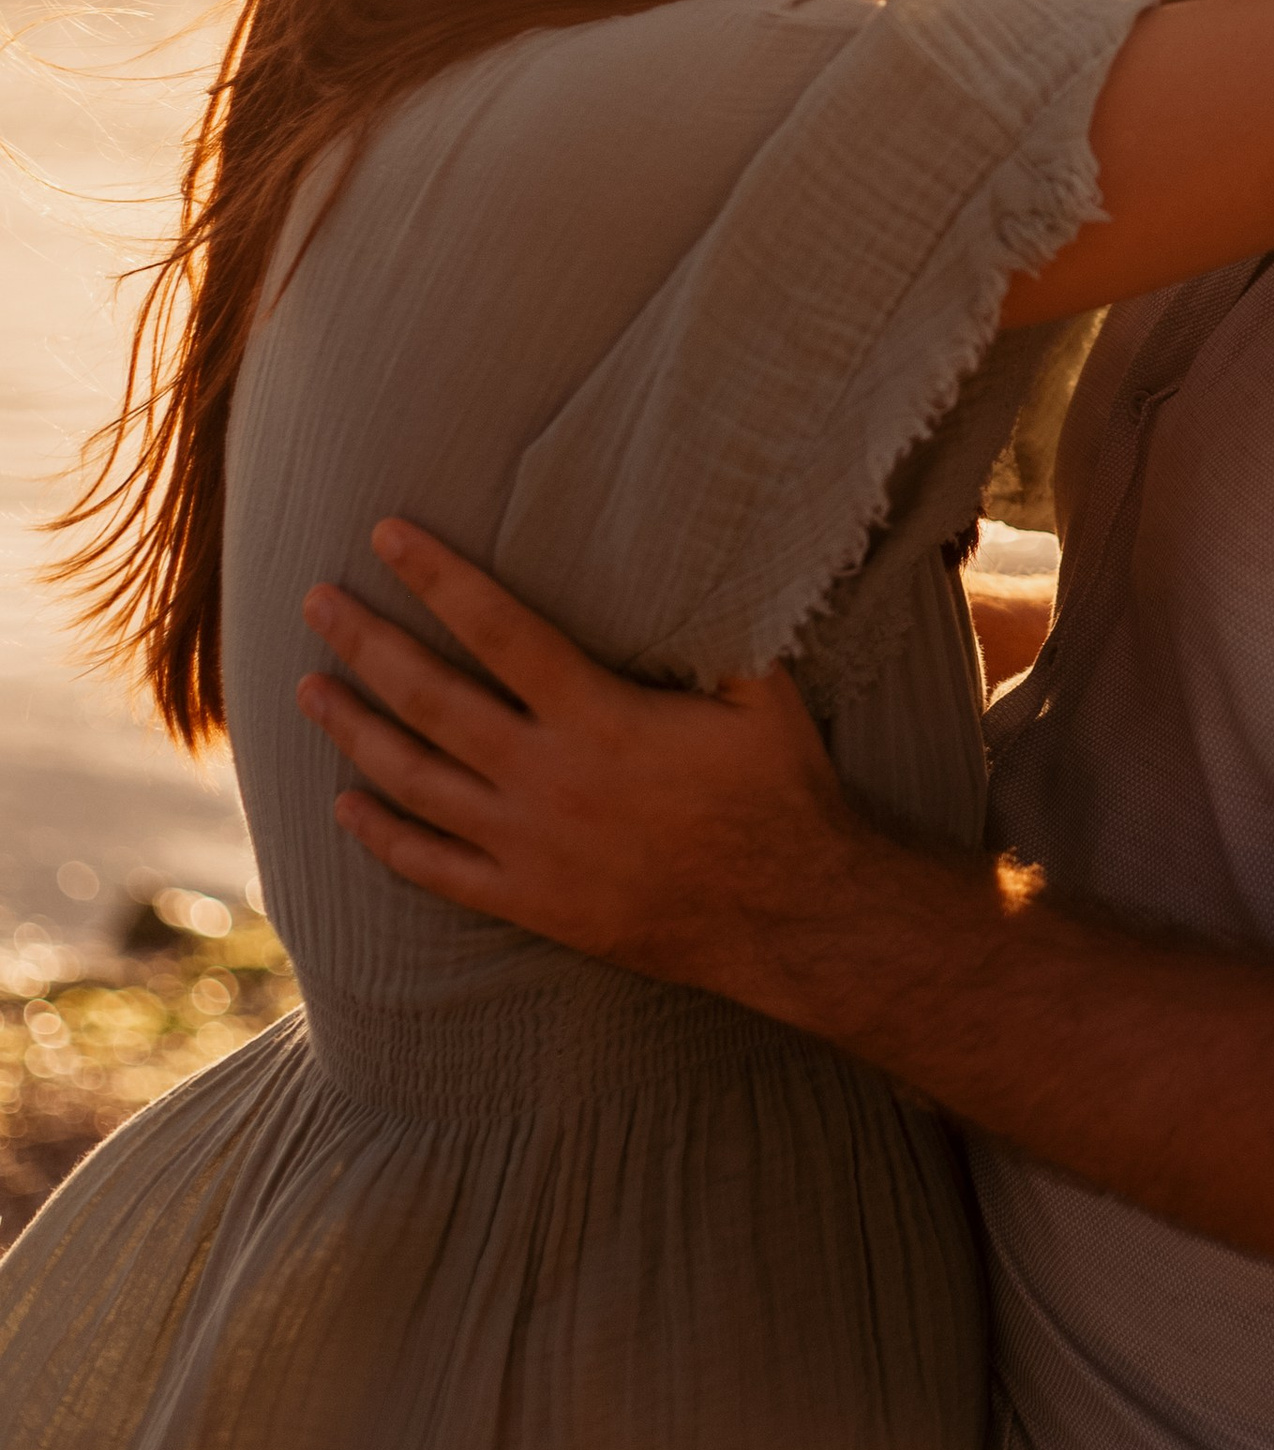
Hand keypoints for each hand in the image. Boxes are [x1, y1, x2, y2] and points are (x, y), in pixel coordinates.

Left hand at [297, 521, 865, 996]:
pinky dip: (381, 835)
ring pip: (413, 781)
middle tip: (315, 600)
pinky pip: (432, 868)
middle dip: (366, 642)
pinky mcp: (528, 902)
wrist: (788, 915)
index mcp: (599, 716)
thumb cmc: (781, 792)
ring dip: (353, 731)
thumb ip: (715, 629)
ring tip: (309, 689)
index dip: (438, 576)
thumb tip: (699, 554)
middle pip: (430, 698)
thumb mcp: (762, 692)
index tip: (387, 534)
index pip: (497, 627)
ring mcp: (528, 847)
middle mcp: (546, 778)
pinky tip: (344, 805)